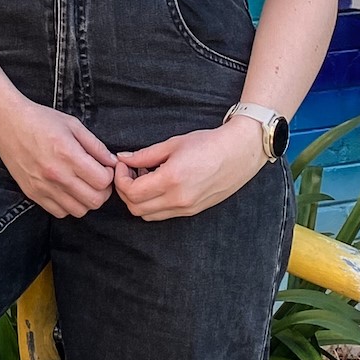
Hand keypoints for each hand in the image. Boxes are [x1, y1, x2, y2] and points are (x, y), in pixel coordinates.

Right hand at [0, 97, 117, 217]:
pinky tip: (67, 190)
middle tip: (97, 178)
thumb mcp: (72, 125)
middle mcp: (56, 174)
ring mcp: (43, 187)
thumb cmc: (40, 120)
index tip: (104, 167)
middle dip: (102, 190)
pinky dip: (68, 205)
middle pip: (94, 200)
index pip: (102, 181)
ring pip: (79, 210)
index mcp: (67, 154)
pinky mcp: (33, 193)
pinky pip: (59, 212)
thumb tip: (113, 162)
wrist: (7, 123)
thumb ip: (95, 146)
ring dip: (86, 200)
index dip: (109, 175)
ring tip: (82, 184)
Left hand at [114, 120, 266, 220]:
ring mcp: (186, 208)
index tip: (122, 164)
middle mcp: (178, 199)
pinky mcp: (193, 211)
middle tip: (128, 171)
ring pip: (148, 215)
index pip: (131, 191)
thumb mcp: (173, 144)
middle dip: (125, 190)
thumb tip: (123, 158)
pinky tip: (158, 185)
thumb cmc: (208, 144)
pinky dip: (153, 204)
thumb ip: (144, 154)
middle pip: (136, 208)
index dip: (120, 178)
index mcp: (171, 180)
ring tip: (144, 178)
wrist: (239, 153)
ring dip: (138, 200)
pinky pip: (163, 214)